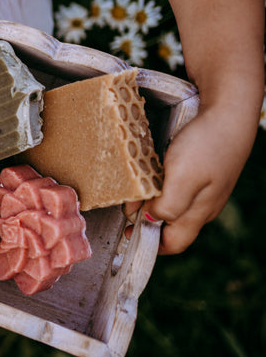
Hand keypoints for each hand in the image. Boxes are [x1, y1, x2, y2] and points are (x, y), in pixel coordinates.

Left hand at [125, 100, 258, 253]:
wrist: (229, 112)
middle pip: (171, 224)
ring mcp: (204, 188)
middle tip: (127, 204)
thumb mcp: (183, 178)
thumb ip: (167, 206)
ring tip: (136, 188)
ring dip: (151, 200)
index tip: (127, 233)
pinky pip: (177, 186)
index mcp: (198, 213)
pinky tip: (152, 172)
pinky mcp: (202, 171)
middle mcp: (203, 205)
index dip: (150, 244)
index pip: (174, 244)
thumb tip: (147, 220)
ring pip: (173, 204)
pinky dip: (160, 184)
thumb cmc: (208, 145)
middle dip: (146, 219)